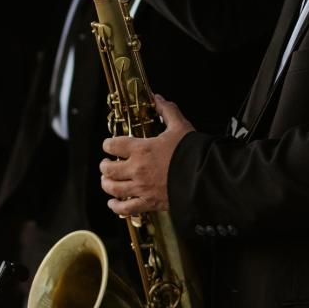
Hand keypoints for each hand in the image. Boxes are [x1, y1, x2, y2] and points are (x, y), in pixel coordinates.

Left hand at [100, 96, 193, 215]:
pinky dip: (116, 207)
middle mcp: (137, 169)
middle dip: (105, 165)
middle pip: (108, 169)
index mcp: (141, 149)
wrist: (204, 177)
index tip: (109, 145)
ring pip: (113, 188)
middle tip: (107, 164)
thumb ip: (167, 111)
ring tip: (107, 181)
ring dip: (107, 184)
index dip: (107, 144)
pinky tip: (113, 203)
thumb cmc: (192, 152)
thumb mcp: (180, 126)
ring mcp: (141, 188)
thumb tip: (158, 99)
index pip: (112, 145)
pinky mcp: (149, 203)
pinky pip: (126, 208)